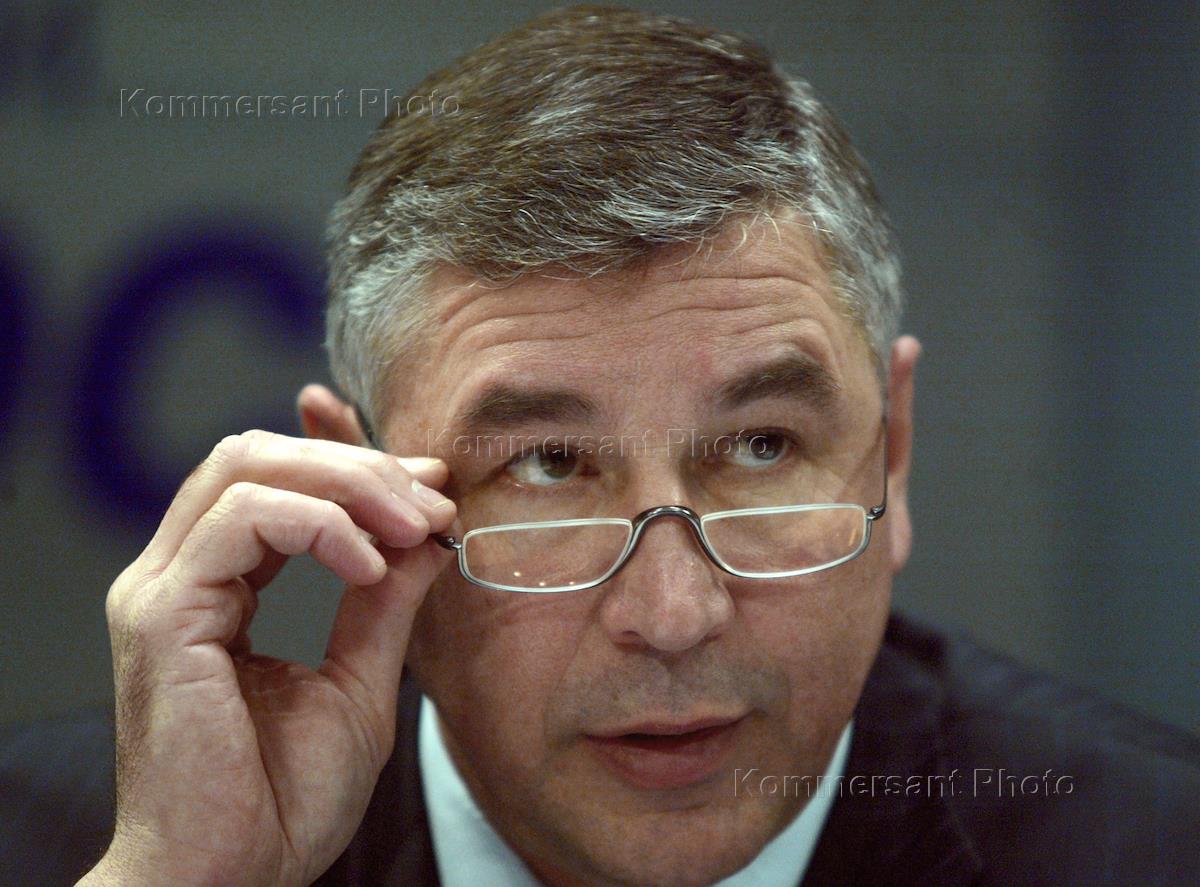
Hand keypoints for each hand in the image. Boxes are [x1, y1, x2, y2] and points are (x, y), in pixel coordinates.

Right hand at [79, 430, 455, 886]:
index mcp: (216, 587)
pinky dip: (321, 526)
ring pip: (247, 466)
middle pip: (259, 455)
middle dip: (359, 464)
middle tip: (431, 501)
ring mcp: (163, 590)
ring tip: (414, 526)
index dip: (357, 466)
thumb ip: (384, 601)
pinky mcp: (162, 615)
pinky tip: (369, 566)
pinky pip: (243, 519)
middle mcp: (178, 576)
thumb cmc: (285, 799)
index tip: (433, 486)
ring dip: (349, 484)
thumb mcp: (360, 677)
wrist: (237, 879)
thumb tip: (426, 535)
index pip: (276, 480)